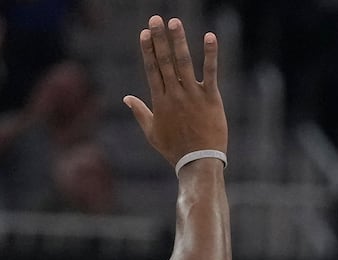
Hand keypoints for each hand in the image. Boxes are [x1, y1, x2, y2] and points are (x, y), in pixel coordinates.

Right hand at [123, 16, 226, 167]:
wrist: (199, 162)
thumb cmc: (174, 149)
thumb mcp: (152, 133)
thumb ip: (139, 112)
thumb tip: (126, 98)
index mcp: (160, 101)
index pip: (152, 70)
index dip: (148, 50)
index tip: (144, 33)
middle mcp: (174, 94)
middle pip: (164, 62)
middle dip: (159, 39)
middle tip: (155, 19)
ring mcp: (193, 95)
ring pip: (184, 63)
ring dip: (178, 41)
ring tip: (174, 22)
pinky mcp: (211, 98)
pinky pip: (210, 72)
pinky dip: (210, 54)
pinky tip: (210, 37)